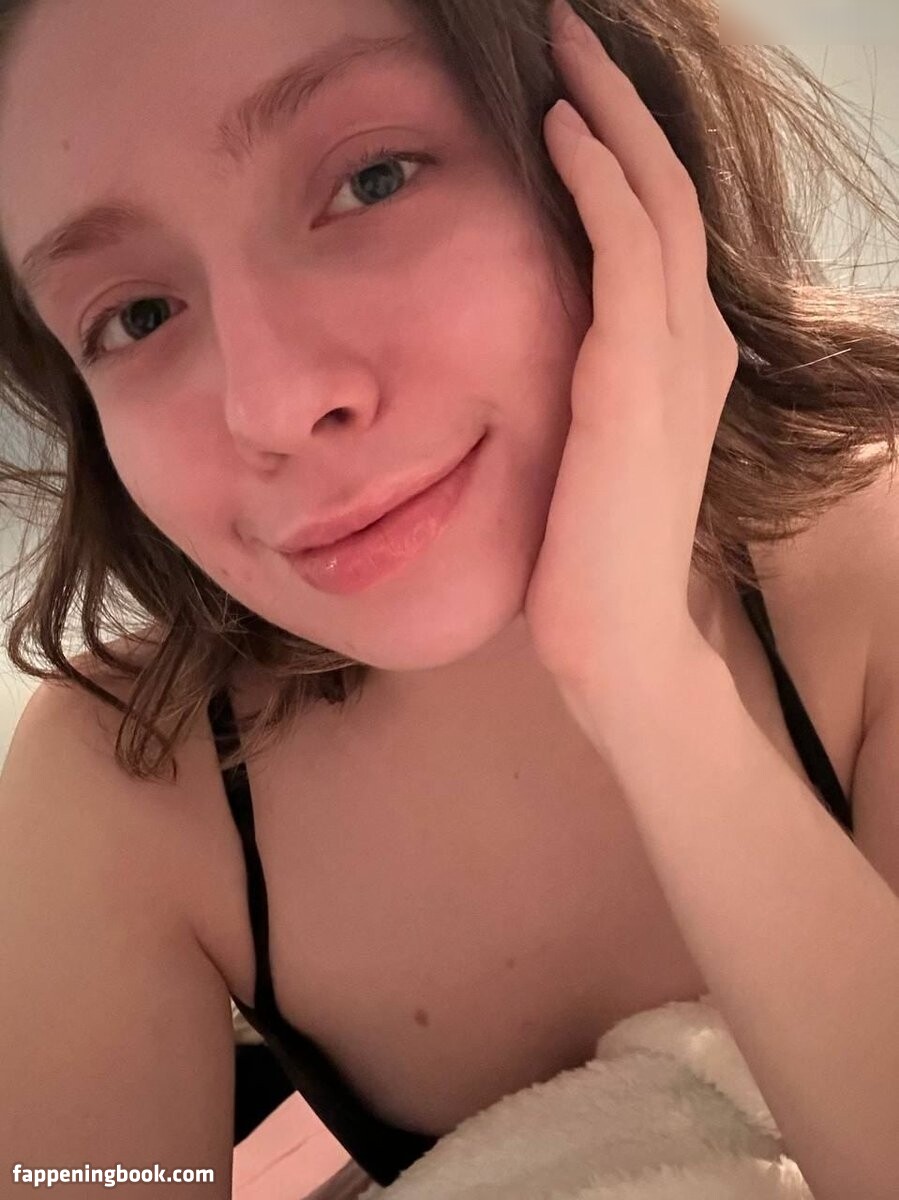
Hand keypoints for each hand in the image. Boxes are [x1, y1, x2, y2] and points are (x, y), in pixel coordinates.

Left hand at [524, 0, 738, 696]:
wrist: (616, 639)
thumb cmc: (590, 554)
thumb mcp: (592, 446)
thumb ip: (585, 381)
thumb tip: (536, 341)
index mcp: (679, 358)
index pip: (659, 222)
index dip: (622, 144)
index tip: (570, 88)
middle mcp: (692, 343)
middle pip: (667, 187)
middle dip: (620, 100)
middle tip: (573, 31)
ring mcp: (674, 360)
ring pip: (655, 198)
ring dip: (609, 113)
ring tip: (565, 47)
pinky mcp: (635, 382)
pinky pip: (626, 251)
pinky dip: (597, 181)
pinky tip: (559, 128)